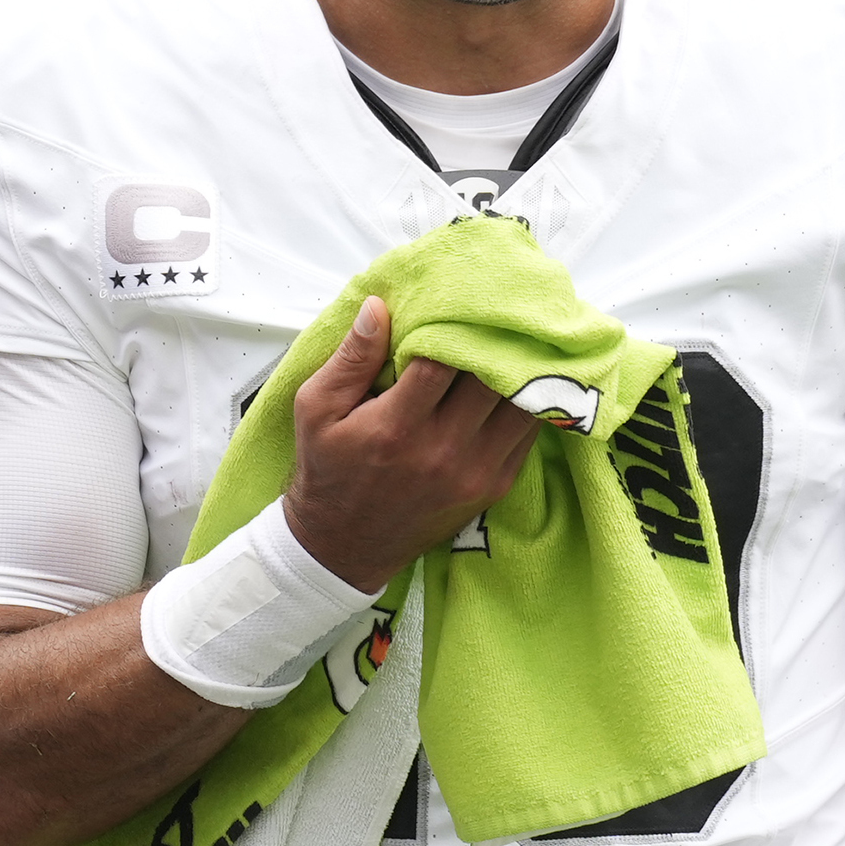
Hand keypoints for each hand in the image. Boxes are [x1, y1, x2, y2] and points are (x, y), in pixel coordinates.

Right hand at [283, 295, 542, 591]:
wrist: (343, 546)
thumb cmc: (328, 469)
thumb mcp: (316, 408)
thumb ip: (351, 357)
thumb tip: (380, 306)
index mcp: (397, 426)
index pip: (445, 359)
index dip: (458, 324)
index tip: (461, 299)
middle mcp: (443, 451)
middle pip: (492, 378)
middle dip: (494, 341)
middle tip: (500, 309)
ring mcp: (474, 471)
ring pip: (522, 404)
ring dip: (520, 370)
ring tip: (514, 339)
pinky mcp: (493, 486)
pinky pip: (528, 434)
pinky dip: (527, 403)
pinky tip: (519, 379)